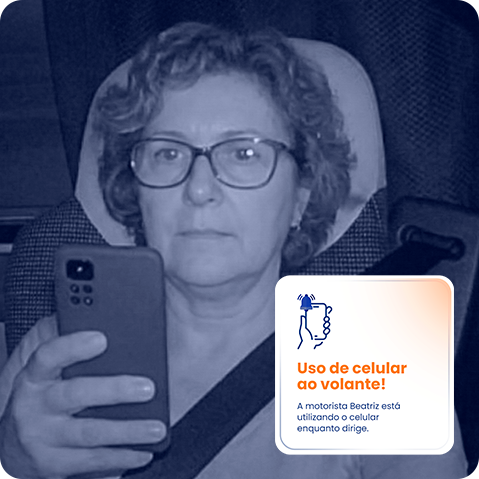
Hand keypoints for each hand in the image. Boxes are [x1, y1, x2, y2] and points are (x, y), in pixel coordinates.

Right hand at [0, 316, 165, 478]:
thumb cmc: (45, 397)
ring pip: (90, 433)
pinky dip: (121, 456)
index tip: (101, 339)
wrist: (13, 447)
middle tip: (148, 388)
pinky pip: (91, 460)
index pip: (48, 356)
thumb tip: (109, 324)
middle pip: (76, 394)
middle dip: (114, 391)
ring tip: (157, 427)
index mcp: (35, 376)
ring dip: (127, 430)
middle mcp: (34, 406)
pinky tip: (144, 450)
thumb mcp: (49, 373)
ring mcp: (42, 437)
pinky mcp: (52, 464)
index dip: (73, 347)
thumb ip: (73, 352)